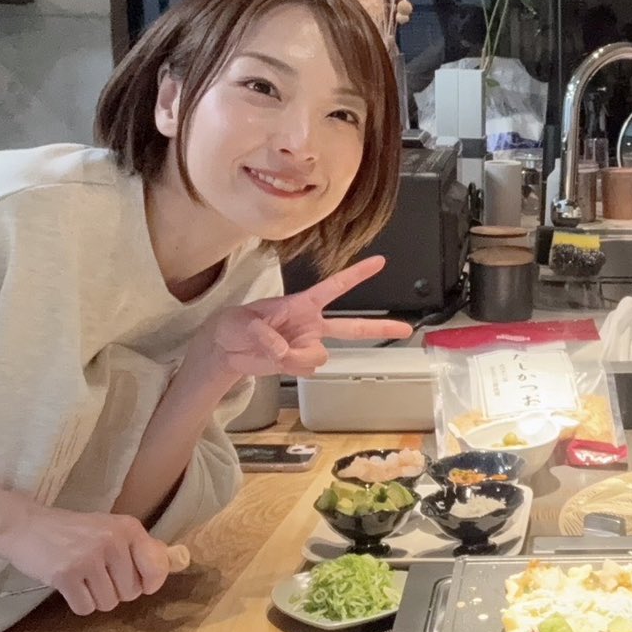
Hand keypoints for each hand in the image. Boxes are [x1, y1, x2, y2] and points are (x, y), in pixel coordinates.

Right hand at [0, 498, 175, 615]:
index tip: (141, 584)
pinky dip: (78, 603)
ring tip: (82, 578)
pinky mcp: (66, 575)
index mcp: (128, 528)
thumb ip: (137, 546)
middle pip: (131, 592)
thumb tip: (170, 562)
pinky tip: (69, 585)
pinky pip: (85, 608)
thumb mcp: (109, 528)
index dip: (151, 582)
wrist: (25, 526)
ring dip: (95, 598)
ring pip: (108, 603)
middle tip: (96, 574)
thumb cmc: (72, 532)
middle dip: (115, 591)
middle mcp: (113, 541)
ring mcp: (88, 558)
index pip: (157, 567)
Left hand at [193, 255, 413, 383]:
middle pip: (352, 327)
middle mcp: (311, 324)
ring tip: (273, 352)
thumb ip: (263, 334)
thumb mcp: (242, 323)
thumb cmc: (233, 326)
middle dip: (380, 327)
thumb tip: (281, 348)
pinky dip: (289, 367)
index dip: (357, 275)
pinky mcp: (300, 362)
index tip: (380, 262)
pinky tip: (275, 361)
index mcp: (301, 303)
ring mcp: (307, 344)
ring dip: (296, 358)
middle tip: (405, 329)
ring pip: (320, 356)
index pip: (334, 287)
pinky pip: (306, 369)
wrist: (225, 352)